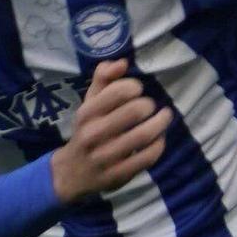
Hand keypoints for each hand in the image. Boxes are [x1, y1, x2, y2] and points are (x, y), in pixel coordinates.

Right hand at [50, 60, 172, 202]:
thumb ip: (103, 78)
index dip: (134, 87)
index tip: (137, 91)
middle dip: (149, 105)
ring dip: (160, 123)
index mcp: (87, 113)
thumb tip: (123, 62)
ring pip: (144, 135)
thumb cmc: (86, 130)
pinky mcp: (118, 174)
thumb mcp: (89, 103)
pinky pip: (147, 157)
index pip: (118, 91)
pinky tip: (159, 138)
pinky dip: (158, 145)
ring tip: (165, 117)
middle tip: (151, 107)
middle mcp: (94, 134)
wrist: (72, 172)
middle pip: (135, 111)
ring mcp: (106, 156)